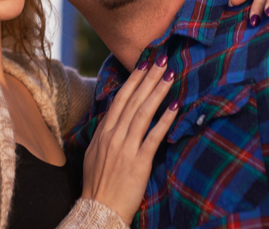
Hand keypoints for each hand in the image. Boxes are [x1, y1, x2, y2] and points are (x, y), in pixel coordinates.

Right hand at [81, 52, 178, 223]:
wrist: (98, 209)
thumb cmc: (97, 184)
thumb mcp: (94, 153)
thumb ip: (104, 134)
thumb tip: (112, 120)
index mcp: (103, 131)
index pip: (120, 99)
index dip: (133, 80)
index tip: (144, 64)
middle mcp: (113, 135)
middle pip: (133, 100)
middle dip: (148, 78)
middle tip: (161, 59)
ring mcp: (125, 147)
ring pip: (143, 112)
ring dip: (157, 91)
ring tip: (169, 75)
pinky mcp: (139, 162)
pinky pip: (153, 137)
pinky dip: (164, 120)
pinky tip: (174, 107)